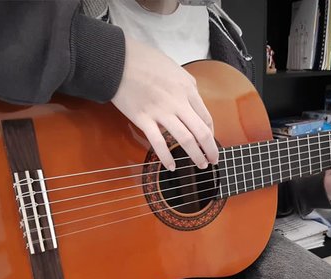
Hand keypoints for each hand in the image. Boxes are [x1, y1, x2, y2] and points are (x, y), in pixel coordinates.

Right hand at [111, 36, 217, 170]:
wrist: (117, 59)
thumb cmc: (143, 60)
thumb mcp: (174, 68)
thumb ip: (185, 85)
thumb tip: (191, 100)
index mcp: (188, 88)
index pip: (206, 117)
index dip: (211, 134)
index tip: (210, 142)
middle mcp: (178, 101)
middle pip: (202, 132)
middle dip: (210, 150)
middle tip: (213, 160)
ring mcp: (161, 111)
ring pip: (186, 139)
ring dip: (195, 156)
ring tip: (200, 165)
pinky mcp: (143, 119)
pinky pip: (159, 143)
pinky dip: (167, 158)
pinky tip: (172, 166)